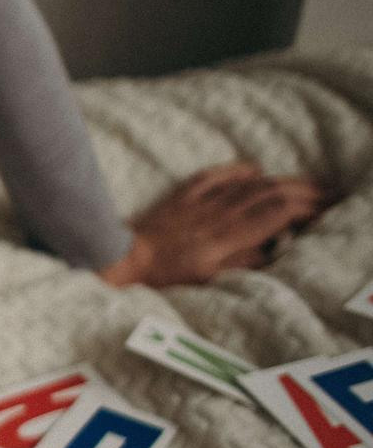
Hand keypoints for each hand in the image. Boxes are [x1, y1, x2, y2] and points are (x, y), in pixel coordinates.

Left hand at [101, 162, 329, 287]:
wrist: (123, 258)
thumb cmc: (164, 275)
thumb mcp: (207, 278)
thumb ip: (243, 261)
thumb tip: (273, 249)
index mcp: (225, 237)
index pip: (275, 214)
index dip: (303, 209)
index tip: (321, 212)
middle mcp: (217, 214)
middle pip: (270, 193)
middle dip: (302, 191)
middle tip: (324, 195)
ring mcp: (200, 202)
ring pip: (249, 182)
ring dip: (280, 180)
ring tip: (302, 183)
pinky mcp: (183, 195)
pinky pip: (215, 175)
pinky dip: (239, 170)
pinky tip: (254, 169)